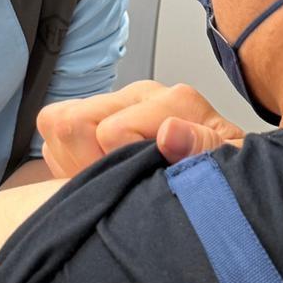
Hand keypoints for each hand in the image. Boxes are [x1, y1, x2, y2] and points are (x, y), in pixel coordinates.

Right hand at [37, 81, 244, 179]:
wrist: (226, 179)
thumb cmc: (225, 177)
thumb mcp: (229, 170)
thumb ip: (204, 149)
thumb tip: (170, 133)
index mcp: (174, 102)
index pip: (110, 132)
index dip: (117, 167)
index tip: (139, 187)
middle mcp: (141, 96)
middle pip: (74, 122)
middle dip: (88, 164)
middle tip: (120, 185)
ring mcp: (116, 105)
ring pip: (57, 122)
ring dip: (74, 161)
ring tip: (110, 181)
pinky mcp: (95, 119)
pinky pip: (54, 133)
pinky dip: (67, 161)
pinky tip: (99, 176)